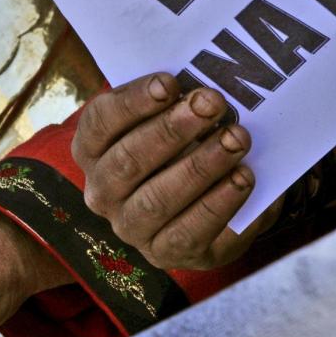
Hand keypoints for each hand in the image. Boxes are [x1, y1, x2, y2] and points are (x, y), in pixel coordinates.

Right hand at [73, 73, 282, 270]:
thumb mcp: (172, 122)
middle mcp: (101, 192)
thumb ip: (175, 105)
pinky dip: (220, 202)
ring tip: (237, 138)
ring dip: (201, 165)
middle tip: (212, 103)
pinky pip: (189, 231)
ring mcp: (129, 227)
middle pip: (128, 159)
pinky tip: (244, 177)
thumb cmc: (184, 148)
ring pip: (157, 199)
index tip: (170, 83)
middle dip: (173, 129)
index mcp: (91, 150)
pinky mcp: (165, 254)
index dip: (133, 101)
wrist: (207, 202)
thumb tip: (202, 89)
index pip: (100, 121)